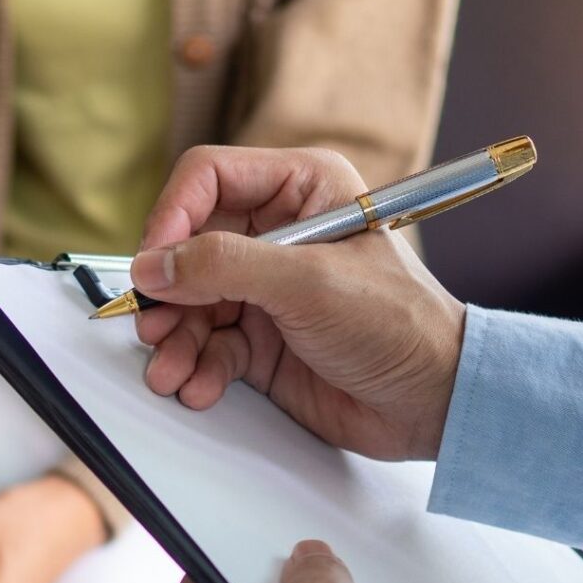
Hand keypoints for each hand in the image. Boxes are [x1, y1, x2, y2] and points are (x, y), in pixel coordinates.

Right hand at [132, 146, 466, 460]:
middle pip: (190, 248)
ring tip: (171, 371)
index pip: (209, 180)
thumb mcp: (308, 284)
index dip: (172, 217)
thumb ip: (224, 267)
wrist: (429, 402)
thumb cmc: (399, 326)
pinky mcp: (262, 340)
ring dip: (176, 341)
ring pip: (192, 304)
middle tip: (154, 325)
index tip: (153, 263)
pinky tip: (200, 387)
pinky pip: (210, 346)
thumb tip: (155, 265)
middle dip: (168, 293)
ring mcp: (267, 291)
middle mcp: (278, 235)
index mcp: (302, 190)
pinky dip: (198, 368)